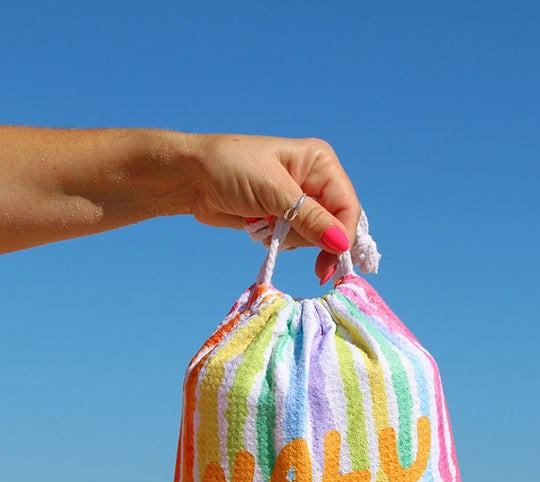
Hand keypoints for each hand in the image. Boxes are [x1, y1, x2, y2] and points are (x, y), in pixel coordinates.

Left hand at [188, 134, 359, 282]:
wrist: (192, 178)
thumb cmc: (230, 170)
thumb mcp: (273, 193)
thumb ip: (310, 219)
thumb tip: (342, 244)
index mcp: (320, 162)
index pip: (347, 206)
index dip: (342, 236)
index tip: (329, 261)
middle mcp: (315, 180)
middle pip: (335, 225)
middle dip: (313, 238)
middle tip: (289, 242)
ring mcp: (299, 200)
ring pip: (315, 237)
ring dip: (292, 240)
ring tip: (266, 224)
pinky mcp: (283, 216)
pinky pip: (296, 240)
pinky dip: (280, 242)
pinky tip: (260, 228)